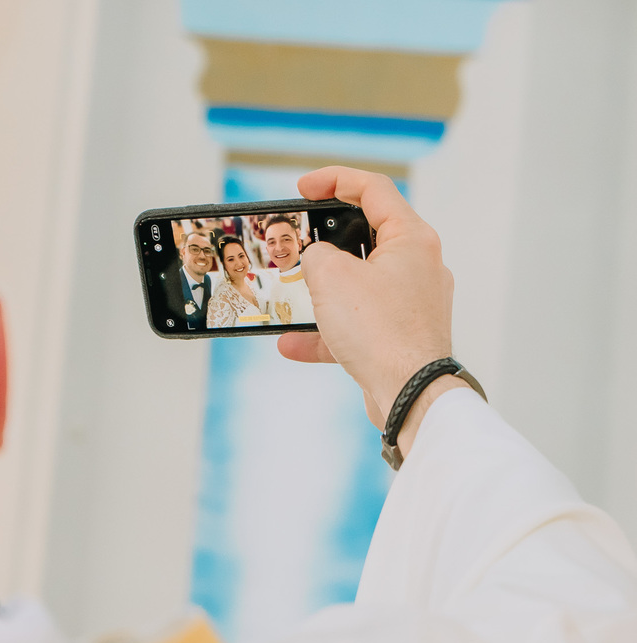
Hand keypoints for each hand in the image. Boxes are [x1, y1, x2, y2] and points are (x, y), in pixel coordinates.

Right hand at [278, 167, 453, 425]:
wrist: (409, 393)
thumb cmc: (381, 331)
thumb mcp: (331, 277)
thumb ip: (315, 255)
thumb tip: (316, 261)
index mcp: (411, 239)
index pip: (373, 189)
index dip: (334, 179)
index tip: (303, 187)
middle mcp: (418, 266)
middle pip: (366, 236)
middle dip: (325, 241)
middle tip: (298, 242)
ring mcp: (411, 303)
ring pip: (358, 284)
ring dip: (321, 291)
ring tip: (292, 294)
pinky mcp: (400, 336)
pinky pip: (357, 324)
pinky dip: (326, 330)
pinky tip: (292, 342)